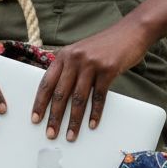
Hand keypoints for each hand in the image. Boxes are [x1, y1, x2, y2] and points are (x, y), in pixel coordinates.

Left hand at [31, 21, 150, 140]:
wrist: (131, 31)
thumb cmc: (105, 46)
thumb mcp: (81, 53)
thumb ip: (69, 69)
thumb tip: (59, 96)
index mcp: (64, 56)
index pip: (46, 83)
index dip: (40, 103)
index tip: (35, 119)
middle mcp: (74, 58)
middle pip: (60, 93)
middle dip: (54, 117)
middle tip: (50, 134)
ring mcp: (91, 64)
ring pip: (78, 98)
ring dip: (74, 120)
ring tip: (70, 135)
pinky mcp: (108, 69)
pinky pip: (99, 97)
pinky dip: (95, 113)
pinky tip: (92, 124)